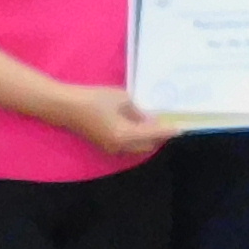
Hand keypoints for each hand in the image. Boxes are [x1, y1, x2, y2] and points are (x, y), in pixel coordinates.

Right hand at [57, 90, 177, 162]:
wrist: (65, 107)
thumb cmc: (94, 99)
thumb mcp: (122, 99)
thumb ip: (138, 112)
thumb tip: (151, 120)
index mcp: (125, 135)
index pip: (154, 134)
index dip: (168, 130)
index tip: (182, 128)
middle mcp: (120, 147)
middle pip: (148, 145)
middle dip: (160, 136)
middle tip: (168, 122)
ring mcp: (111, 149)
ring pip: (138, 147)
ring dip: (148, 138)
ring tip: (155, 122)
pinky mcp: (105, 146)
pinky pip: (128, 145)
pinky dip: (137, 138)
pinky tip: (139, 124)